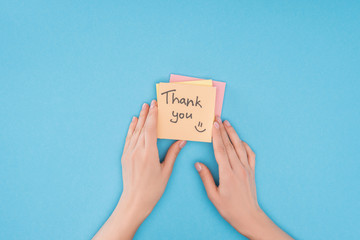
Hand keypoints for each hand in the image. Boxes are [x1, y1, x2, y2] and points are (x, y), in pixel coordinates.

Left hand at [93, 100, 185, 239]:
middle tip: (150, 102)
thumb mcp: (166, 171)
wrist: (134, 201)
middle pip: (142, 127)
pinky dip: (131, 129)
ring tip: (143, 107)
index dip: (153, 116)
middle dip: (147, 113)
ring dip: (139, 118)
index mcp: (149, 153)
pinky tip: (133, 122)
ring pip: (135, 131)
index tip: (156, 105)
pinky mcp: (124, 156)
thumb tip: (182, 141)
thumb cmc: (152, 189)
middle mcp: (137, 150)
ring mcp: (129, 153)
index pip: (150, 129)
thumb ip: (173, 154)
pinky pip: (128, 138)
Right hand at [195, 117, 291, 239]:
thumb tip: (198, 164)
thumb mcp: (214, 196)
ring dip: (233, 134)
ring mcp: (247, 169)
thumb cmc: (230, 209)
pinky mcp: (252, 171)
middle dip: (222, 130)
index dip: (216, 136)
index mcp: (227, 174)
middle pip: (229, 145)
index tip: (213, 125)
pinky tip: (240, 140)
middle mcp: (238, 168)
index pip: (220, 150)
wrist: (249, 216)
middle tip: (217, 118)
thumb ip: (206, 178)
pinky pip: (250, 154)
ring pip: (240, 147)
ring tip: (228, 123)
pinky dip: (245, 145)